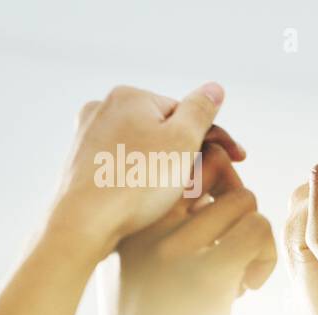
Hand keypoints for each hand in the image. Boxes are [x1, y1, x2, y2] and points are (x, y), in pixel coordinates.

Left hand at [52, 83, 237, 259]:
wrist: (83, 223)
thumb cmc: (138, 183)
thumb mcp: (184, 141)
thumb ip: (202, 110)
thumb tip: (214, 88)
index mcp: (130, 95)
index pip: (187, 113)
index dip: (214, 138)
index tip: (238, 161)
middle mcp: (103, 107)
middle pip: (164, 129)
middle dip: (189, 153)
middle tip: (209, 183)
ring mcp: (87, 135)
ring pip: (145, 148)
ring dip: (167, 167)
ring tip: (180, 195)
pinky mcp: (80, 162)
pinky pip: (124, 164)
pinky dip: (141, 178)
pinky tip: (150, 200)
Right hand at [95, 143, 274, 314]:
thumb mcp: (136, 267)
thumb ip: (165, 221)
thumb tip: (212, 168)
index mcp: (127, 216)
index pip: (183, 157)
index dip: (218, 172)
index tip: (224, 213)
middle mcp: (146, 223)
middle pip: (222, 174)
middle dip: (242, 211)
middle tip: (236, 253)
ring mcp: (174, 249)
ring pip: (246, 202)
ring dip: (258, 238)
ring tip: (241, 277)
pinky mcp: (206, 277)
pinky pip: (258, 232)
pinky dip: (266, 257)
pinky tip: (247, 289)